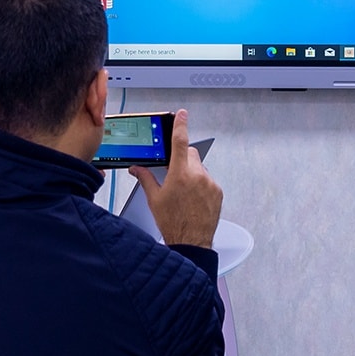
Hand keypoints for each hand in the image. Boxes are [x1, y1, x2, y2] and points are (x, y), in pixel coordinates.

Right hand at [131, 110, 222, 248]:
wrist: (191, 241)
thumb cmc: (172, 223)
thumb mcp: (154, 199)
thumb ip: (145, 178)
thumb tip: (136, 168)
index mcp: (179, 174)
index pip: (180, 141)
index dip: (180, 125)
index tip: (182, 114)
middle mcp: (197, 176)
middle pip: (191, 154)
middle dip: (182, 159)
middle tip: (174, 175)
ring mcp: (210, 184)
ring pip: (200, 167)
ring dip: (192, 173)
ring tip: (184, 193)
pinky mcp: (218, 192)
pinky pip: (208, 180)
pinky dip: (201, 184)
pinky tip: (193, 199)